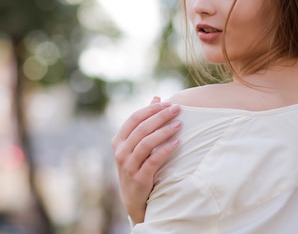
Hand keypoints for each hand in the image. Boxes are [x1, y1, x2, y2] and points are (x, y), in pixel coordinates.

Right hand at [111, 97, 180, 224]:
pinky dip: (166, 149)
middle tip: (177, 109)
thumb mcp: (136, 144)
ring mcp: (128, 165)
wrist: (133, 198)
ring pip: (147, 143)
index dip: (151, 109)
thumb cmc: (137, 165)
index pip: (134, 118)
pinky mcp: (139, 177)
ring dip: (164, 131)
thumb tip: (156, 98)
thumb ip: (145, 122)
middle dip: (160, 116)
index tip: (168, 103)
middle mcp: (120, 151)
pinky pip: (153, 160)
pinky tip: (177, 142)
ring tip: (179, 123)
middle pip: (142, 128)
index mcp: (118, 140)